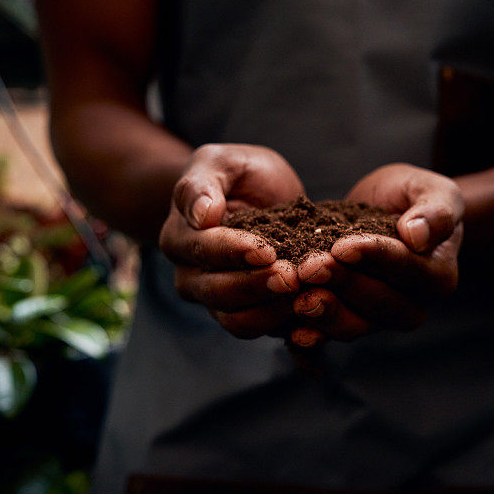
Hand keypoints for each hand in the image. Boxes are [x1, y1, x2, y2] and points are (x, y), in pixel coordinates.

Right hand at [160, 144, 303, 337]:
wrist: (261, 196)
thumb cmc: (238, 175)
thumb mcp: (221, 162)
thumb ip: (203, 183)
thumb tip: (201, 215)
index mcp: (180, 239)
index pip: (202, 252)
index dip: (234, 252)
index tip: (266, 250)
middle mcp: (192, 277)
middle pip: (219, 294)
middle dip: (257, 286)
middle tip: (293, 277)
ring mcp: (219, 302)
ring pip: (238, 322)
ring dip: (273, 312)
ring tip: (306, 294)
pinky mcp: (251, 314)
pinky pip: (264, 331)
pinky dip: (288, 327)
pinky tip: (313, 315)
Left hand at [290, 163, 463, 346]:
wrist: (384, 210)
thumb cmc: (413, 198)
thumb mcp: (434, 191)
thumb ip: (437, 211)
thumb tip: (417, 236)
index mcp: (438, 276)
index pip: (406, 269)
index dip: (373, 258)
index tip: (343, 246)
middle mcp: (412, 306)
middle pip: (379, 303)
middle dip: (342, 284)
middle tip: (310, 267)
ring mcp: (380, 319)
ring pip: (355, 326)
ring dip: (325, 312)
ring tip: (299, 297)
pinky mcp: (351, 321)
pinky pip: (332, 336)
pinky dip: (313, 336)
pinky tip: (294, 332)